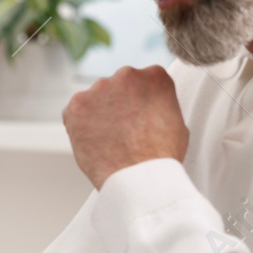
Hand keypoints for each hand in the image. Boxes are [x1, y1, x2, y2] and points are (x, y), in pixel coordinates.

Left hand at [62, 65, 188, 188]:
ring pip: (96, 98)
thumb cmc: (161, 157)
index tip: (140, 116)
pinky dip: (81, 125)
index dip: (141, 102)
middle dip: (118, 104)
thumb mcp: (176, 121)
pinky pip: (76, 112)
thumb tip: (149, 106)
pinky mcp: (77, 104)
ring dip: (99, 113)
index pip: (144, 81)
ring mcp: (99, 88)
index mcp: (155, 76)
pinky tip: (95, 142)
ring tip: (110, 140)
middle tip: (124, 131)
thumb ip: (159, 103)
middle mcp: (126, 75)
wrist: (139, 178)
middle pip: (118, 86)